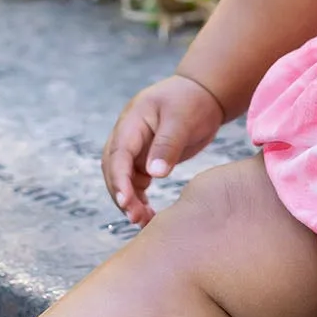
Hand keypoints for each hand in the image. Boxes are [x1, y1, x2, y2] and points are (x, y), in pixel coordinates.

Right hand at [101, 73, 225, 225]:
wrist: (202, 94)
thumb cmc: (192, 100)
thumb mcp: (181, 119)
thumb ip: (167, 145)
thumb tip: (153, 174)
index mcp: (132, 122)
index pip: (118, 154)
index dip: (119, 179)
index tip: (125, 201)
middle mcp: (127, 137)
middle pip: (114, 170)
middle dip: (121, 195)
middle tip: (136, 218)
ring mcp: (134, 149)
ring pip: (123, 180)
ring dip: (129, 201)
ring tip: (143, 222)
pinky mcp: (145, 160)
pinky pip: (135, 184)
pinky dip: (139, 200)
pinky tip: (148, 216)